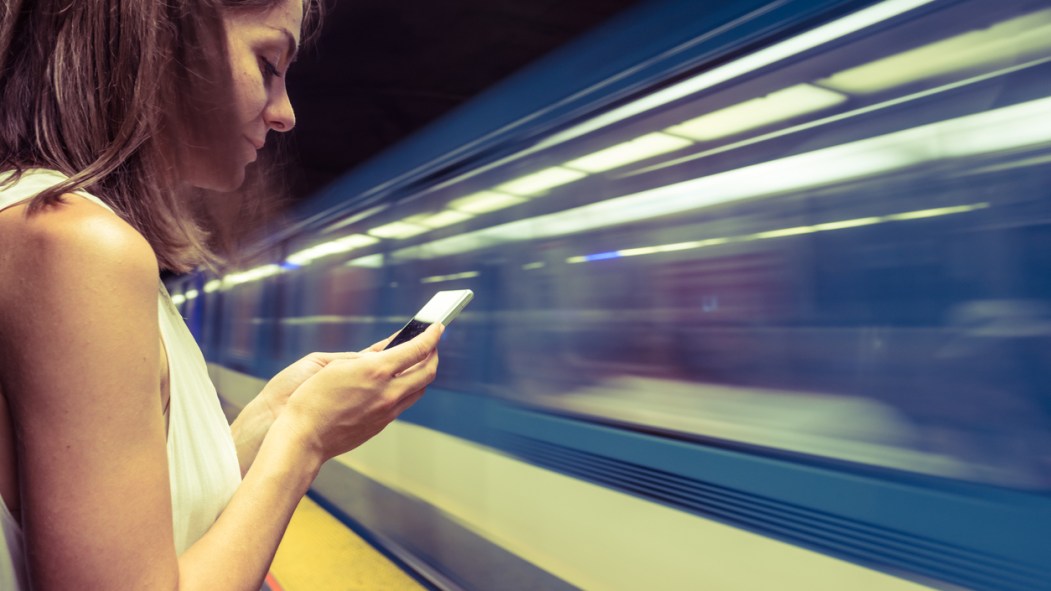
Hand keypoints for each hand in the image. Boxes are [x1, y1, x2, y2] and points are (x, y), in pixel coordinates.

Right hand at [275, 323, 442, 460]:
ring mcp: (387, 411)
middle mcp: (388, 392)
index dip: (431, 336)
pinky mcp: (382, 424)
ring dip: (423, 374)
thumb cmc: (311, 398)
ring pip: (419, 390)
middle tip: (432, 344)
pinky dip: (407, 389)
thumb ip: (366, 357)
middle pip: (427, 371)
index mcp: (377, 371)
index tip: (437, 327)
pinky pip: (404, 403)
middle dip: (433, 354)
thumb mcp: (336, 366)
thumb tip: (385, 352)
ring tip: (417, 363)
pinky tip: (398, 384)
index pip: (417, 349)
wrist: (303, 437)